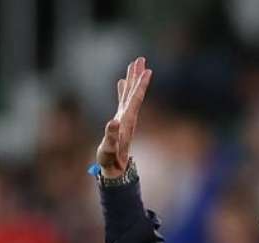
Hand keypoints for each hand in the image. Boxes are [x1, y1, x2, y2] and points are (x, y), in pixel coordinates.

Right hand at [96, 57, 152, 177]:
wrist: (115, 168)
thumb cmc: (111, 160)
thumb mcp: (109, 149)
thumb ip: (111, 136)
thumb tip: (112, 122)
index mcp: (127, 121)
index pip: (135, 99)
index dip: (141, 85)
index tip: (148, 71)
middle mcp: (128, 116)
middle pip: (135, 92)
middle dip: (138, 75)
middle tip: (141, 58)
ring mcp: (124, 117)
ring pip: (129, 93)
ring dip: (132, 78)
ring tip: (134, 63)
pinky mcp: (119, 120)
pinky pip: (121, 100)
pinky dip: (122, 89)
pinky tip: (122, 81)